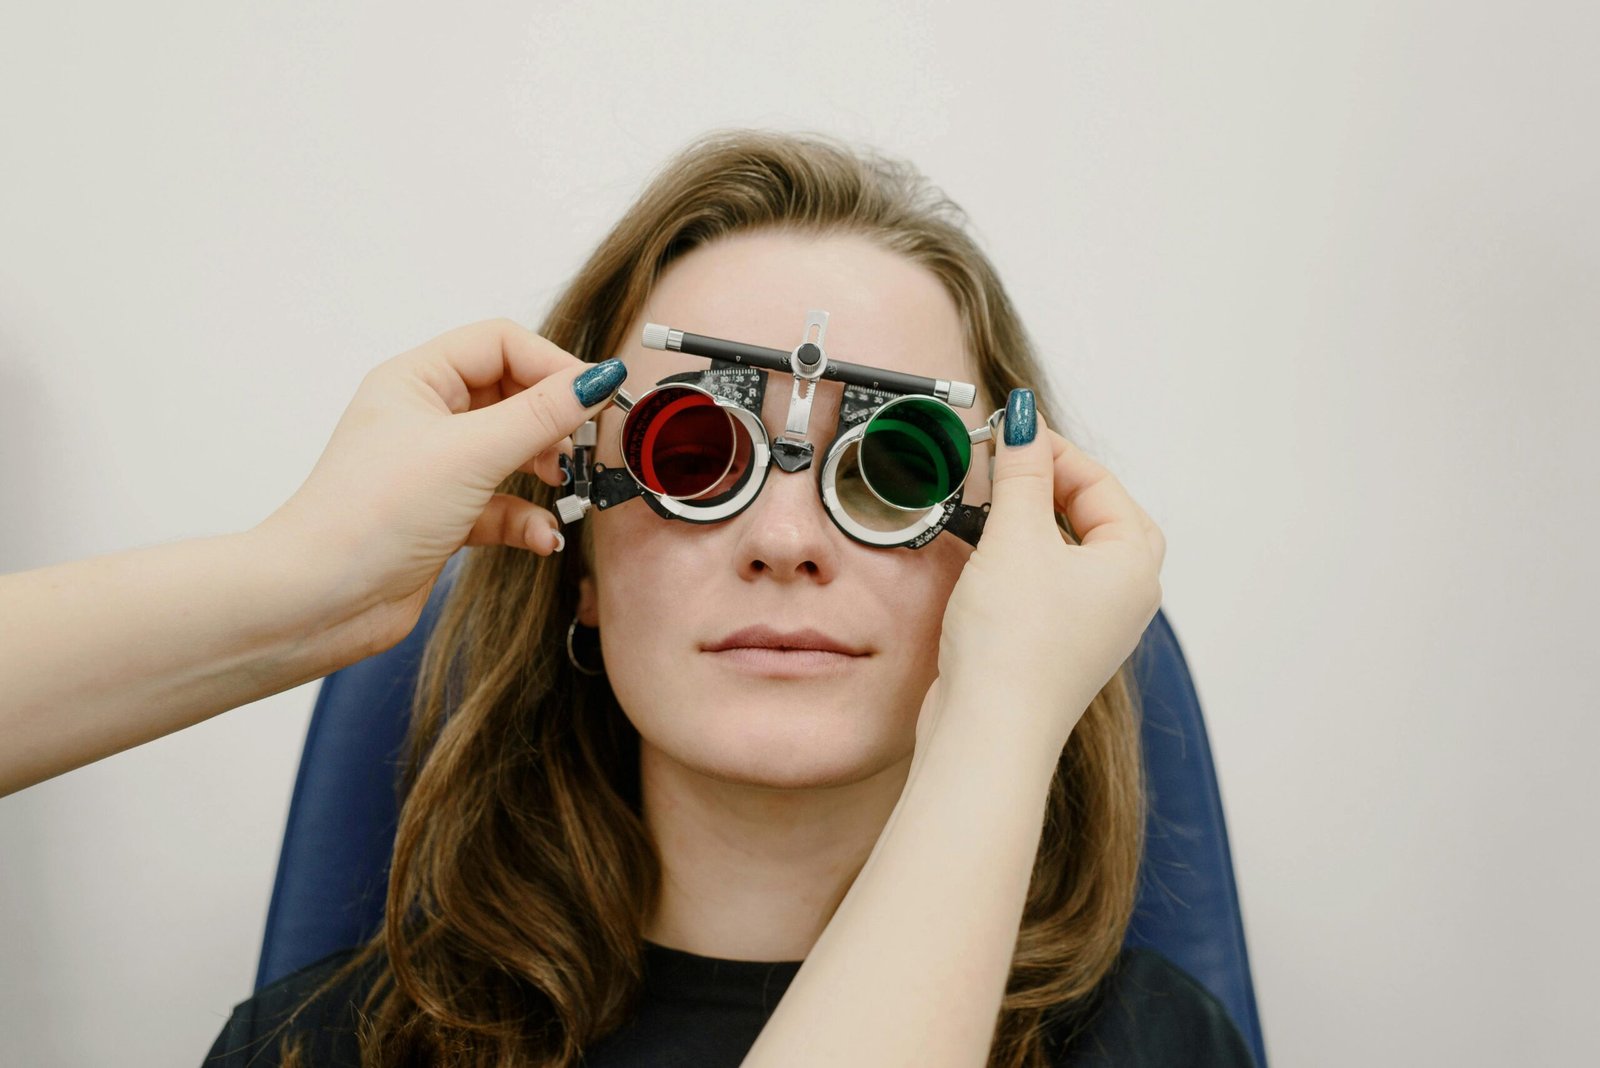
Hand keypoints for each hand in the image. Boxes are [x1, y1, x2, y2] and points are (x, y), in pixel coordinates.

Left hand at [252, 318, 624, 656]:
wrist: (319, 601)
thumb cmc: (369, 516)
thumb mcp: (470, 454)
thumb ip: (542, 415)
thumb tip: (598, 379)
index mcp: (417, 379)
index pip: (501, 344)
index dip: (552, 366)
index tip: (593, 399)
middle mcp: (425, 416)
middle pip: (513, 395)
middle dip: (553, 421)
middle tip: (583, 447)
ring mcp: (435, 468)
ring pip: (512, 451)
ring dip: (545, 469)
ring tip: (562, 485)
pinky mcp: (444, 517)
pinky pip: (503, 504)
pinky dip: (528, 518)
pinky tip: (541, 537)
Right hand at [915, 389, 1167, 758]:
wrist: (988, 731)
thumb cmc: (1015, 647)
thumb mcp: (1016, 537)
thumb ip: (1022, 473)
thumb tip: (1026, 419)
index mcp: (1134, 565)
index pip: (1102, 485)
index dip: (1054, 451)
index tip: (1010, 432)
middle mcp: (1125, 598)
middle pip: (1094, 517)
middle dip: (1050, 486)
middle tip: (1005, 465)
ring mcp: (1092, 627)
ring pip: (1069, 552)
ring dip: (1032, 523)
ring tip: (991, 505)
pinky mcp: (1055, 649)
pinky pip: (1047, 586)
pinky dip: (1020, 560)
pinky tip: (985, 557)